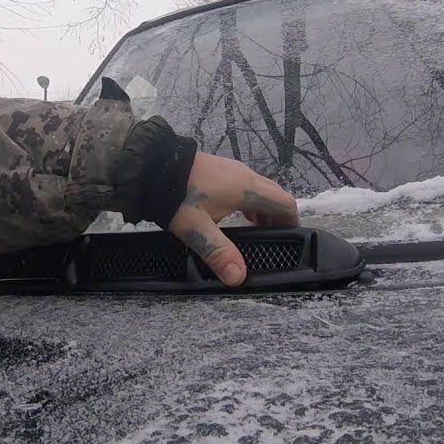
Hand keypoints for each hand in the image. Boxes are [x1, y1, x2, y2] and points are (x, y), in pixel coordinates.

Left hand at [167, 152, 300, 285]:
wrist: (150, 166)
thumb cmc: (177, 196)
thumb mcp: (197, 229)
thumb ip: (219, 253)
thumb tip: (238, 278)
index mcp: (246, 188)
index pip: (284, 202)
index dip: (293, 220)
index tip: (293, 238)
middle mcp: (244, 175)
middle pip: (274, 194)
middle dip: (279, 216)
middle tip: (274, 239)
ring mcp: (231, 169)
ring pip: (259, 189)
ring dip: (263, 209)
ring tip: (257, 230)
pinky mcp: (218, 169)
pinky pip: (244, 185)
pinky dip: (250, 201)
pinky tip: (236, 215)